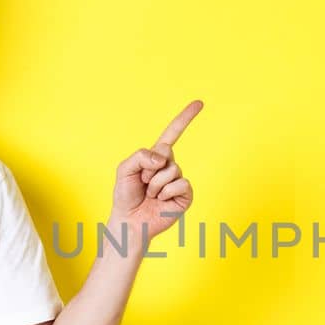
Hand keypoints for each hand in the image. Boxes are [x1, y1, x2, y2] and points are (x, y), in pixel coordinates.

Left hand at [111, 99, 202, 242]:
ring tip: (150, 194)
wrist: (130, 221)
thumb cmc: (126, 196)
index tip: (200, 103)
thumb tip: (163, 158)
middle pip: (166, 152)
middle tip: (143, 182)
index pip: (173, 133)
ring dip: (156, 183)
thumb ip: (141, 156)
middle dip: (149, 167)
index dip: (185, 118)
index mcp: (156, 157)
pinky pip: (180, 184)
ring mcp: (178, 180)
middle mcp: (169, 166)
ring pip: (172, 170)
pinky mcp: (186, 195)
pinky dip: (167, 192)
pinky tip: (161, 201)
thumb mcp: (125, 169)